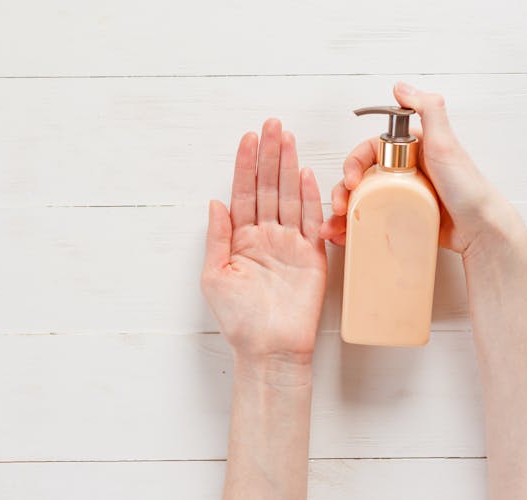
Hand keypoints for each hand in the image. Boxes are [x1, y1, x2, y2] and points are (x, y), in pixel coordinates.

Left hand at [202, 119, 326, 365]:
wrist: (269, 348)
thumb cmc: (239, 319)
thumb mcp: (215, 276)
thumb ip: (217, 237)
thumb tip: (214, 201)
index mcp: (241, 239)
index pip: (244, 193)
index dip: (245, 166)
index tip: (247, 138)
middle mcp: (266, 236)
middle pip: (268, 187)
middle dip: (268, 156)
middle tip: (271, 125)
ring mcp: (290, 243)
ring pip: (289, 197)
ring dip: (288, 167)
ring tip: (286, 138)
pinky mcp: (312, 255)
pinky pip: (310, 221)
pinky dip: (309, 197)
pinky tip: (306, 173)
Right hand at [320, 82, 522, 255]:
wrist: (482, 229)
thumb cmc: (468, 188)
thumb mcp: (446, 143)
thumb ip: (428, 108)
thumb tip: (400, 87)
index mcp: (411, 149)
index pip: (370, 150)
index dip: (353, 163)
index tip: (351, 181)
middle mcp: (405, 170)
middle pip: (361, 176)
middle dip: (343, 191)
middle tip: (341, 208)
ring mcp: (403, 195)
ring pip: (363, 199)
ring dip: (344, 213)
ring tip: (336, 228)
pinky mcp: (404, 217)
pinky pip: (374, 220)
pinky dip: (356, 228)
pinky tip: (345, 237)